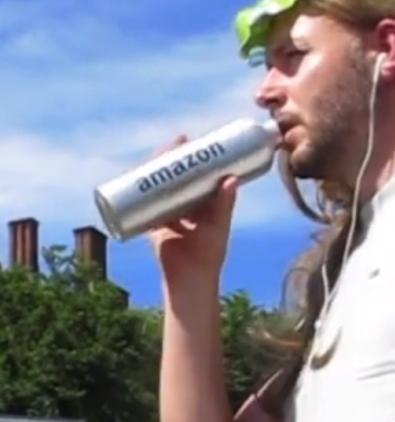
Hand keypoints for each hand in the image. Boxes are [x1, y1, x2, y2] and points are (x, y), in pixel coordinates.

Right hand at [148, 134, 237, 282]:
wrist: (189, 279)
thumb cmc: (208, 255)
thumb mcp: (218, 226)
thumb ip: (224, 204)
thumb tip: (231, 179)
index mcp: (204, 206)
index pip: (198, 176)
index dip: (195, 159)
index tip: (196, 142)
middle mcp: (186, 208)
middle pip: (177, 177)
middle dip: (173, 159)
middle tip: (176, 142)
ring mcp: (169, 215)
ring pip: (160, 187)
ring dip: (156, 170)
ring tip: (157, 155)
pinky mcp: (153, 225)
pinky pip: (144, 204)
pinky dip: (139, 191)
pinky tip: (136, 174)